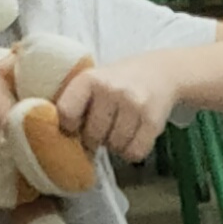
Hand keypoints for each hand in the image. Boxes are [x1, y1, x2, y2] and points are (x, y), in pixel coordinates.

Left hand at [51, 50, 178, 161]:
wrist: (160, 71)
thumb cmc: (118, 81)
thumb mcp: (93, 81)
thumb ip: (77, 102)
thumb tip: (61, 138)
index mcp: (90, 79)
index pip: (66, 113)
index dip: (69, 126)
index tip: (75, 126)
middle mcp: (111, 90)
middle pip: (93, 135)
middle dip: (95, 138)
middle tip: (101, 131)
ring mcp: (134, 106)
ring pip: (115, 146)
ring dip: (115, 145)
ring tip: (118, 131)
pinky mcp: (153, 121)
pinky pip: (135, 152)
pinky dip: (131, 151)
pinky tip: (131, 138)